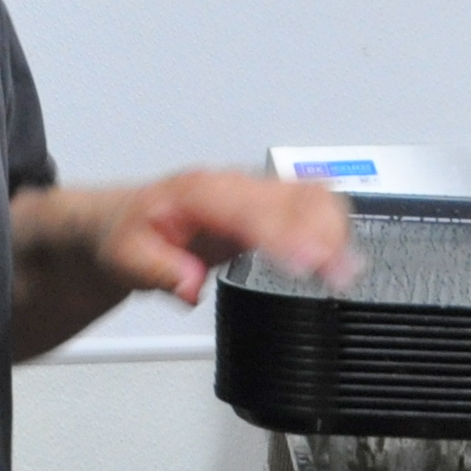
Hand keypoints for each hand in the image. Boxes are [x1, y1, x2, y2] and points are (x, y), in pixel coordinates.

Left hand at [93, 169, 357, 306]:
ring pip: (312, 194)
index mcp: (199, 192)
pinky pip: (312, 204)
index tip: (308, 262)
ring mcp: (253, 193)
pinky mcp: (267, 206)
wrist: (125, 222)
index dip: (286, 234)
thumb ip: (158, 270)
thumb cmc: (128, 235)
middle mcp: (232, 186)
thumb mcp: (126, 257)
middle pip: (296, 194)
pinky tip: (339, 255)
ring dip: (336, 229)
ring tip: (345, 270)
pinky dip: (333, 227)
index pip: (253, 209)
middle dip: (324, 232)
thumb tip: (190, 284)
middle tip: (339, 275)